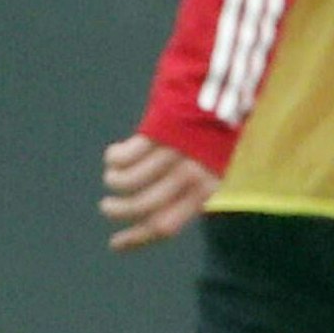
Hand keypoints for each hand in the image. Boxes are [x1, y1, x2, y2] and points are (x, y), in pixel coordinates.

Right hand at [101, 133, 218, 251]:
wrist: (226, 88)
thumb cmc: (217, 133)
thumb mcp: (214, 169)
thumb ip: (191, 192)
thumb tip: (158, 219)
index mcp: (206, 190)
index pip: (165, 226)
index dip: (136, 239)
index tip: (115, 244)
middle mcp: (189, 174)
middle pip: (141, 207)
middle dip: (118, 211)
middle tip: (108, 208)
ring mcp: (172, 151)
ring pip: (127, 182)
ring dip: (113, 182)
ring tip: (112, 177)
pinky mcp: (157, 130)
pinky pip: (124, 156)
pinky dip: (114, 159)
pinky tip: (115, 154)